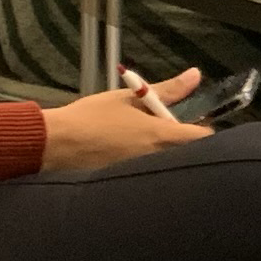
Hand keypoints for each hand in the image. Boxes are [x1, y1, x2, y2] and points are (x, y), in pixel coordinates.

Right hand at [38, 68, 207, 171]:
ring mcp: (144, 175)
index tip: (195, 123)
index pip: (203, 139)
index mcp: (161, 137)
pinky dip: (151, 169)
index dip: (204, 131)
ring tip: (146, 145)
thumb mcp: (129, 98)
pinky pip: (151, 176)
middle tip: (169, 133)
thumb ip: (167, 89)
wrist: (55, 145)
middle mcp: (158, 161)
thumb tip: (196, 75)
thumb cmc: (92, 117)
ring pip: (170, 166)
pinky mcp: (129, 185)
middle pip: (189, 155)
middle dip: (186, 145)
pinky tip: (133, 160)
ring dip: (168, 157)